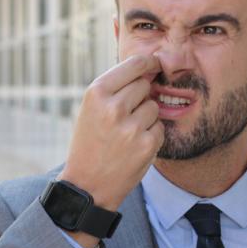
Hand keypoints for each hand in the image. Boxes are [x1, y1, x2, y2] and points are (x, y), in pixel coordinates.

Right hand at [57, 55, 163, 245]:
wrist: (86, 185)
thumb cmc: (90, 143)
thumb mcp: (91, 109)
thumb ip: (117, 88)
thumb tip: (151, 68)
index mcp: (97, 93)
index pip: (135, 64)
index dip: (149, 62)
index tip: (155, 63)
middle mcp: (114, 107)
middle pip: (145, 86)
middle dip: (140, 97)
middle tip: (123, 116)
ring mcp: (131, 127)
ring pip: (154, 107)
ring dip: (145, 118)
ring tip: (125, 134)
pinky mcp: (147, 144)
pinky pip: (159, 127)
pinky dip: (151, 136)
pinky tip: (133, 147)